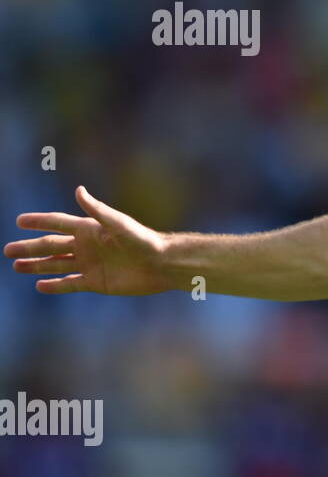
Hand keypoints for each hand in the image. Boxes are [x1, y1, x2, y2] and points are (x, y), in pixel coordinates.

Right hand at [4, 185, 171, 295]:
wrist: (162, 264)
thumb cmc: (143, 240)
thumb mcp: (118, 223)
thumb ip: (97, 210)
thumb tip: (78, 190)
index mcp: (90, 230)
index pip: (57, 223)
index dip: (39, 222)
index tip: (19, 221)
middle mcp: (87, 246)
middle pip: (51, 246)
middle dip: (29, 248)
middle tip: (7, 250)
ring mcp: (90, 264)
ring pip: (56, 265)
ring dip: (36, 266)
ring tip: (16, 266)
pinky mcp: (96, 282)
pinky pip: (70, 284)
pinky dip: (55, 285)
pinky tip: (39, 286)